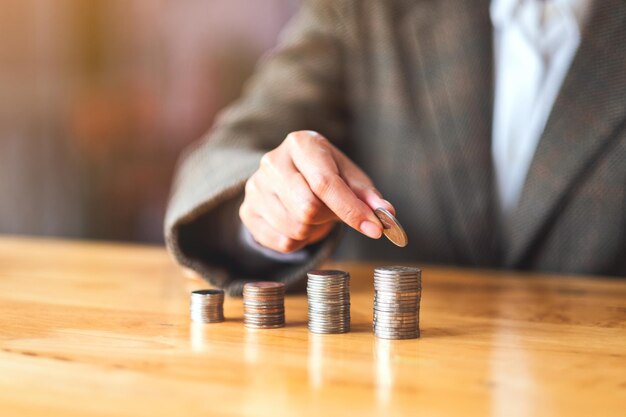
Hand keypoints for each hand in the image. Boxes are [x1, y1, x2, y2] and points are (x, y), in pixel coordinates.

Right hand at [240, 130, 394, 252]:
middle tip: (333, 211)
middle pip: (307, 208)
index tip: (374, 229)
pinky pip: (283, 242)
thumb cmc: (323, 173)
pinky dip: (300, 240)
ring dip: (314, 230)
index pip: (325, 182)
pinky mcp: (247, 211)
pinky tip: (299, 223)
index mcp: (300, 144)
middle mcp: (272, 162)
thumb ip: (367, 196)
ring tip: (314, 215)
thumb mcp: (349, 176)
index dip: (351, 209)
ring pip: (295, 228)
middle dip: (328, 217)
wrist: (286, 176)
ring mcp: (255, 187)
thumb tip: (386, 214)